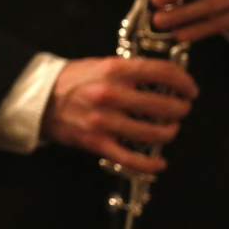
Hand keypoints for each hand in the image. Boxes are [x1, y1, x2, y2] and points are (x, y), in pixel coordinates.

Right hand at [43, 55, 197, 173]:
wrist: (38, 98)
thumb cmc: (72, 80)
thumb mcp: (100, 64)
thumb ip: (129, 71)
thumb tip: (162, 79)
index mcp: (114, 70)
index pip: (162, 72)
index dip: (183, 81)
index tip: (190, 89)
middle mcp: (112, 94)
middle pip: (164, 104)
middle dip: (180, 109)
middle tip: (181, 110)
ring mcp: (105, 121)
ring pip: (154, 132)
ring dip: (169, 132)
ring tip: (170, 129)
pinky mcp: (98, 142)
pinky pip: (131, 158)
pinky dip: (150, 164)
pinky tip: (159, 163)